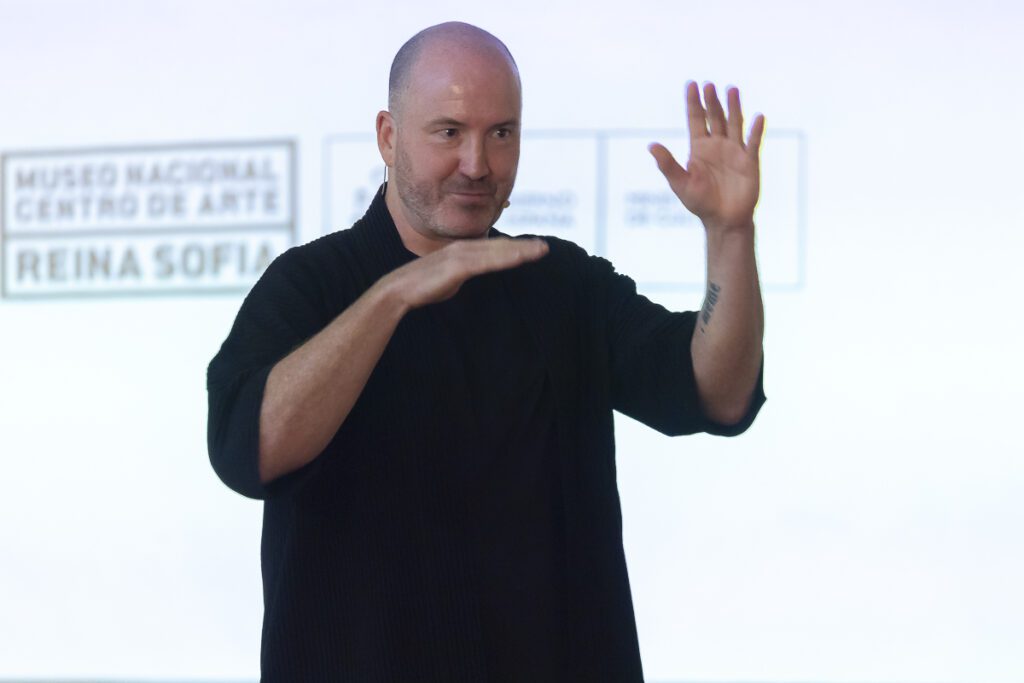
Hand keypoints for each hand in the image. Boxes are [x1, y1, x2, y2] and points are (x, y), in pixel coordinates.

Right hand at [382, 237, 548, 309]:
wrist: (399, 290)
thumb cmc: (423, 287)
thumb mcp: (450, 279)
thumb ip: (464, 274)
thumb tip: (473, 274)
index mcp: (463, 251)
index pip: (494, 249)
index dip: (514, 248)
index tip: (533, 249)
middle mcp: (464, 249)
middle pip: (500, 246)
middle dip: (523, 246)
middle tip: (545, 247)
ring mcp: (460, 255)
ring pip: (497, 251)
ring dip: (520, 250)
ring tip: (541, 250)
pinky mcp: (457, 266)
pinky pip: (486, 262)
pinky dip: (505, 258)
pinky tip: (520, 258)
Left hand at [649, 81, 764, 232]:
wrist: (723, 221)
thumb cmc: (700, 203)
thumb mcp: (680, 183)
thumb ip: (667, 164)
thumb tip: (651, 145)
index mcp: (699, 148)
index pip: (696, 119)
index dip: (693, 103)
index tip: (691, 84)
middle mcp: (717, 145)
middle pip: (715, 117)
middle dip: (712, 101)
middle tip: (708, 85)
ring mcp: (735, 151)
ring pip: (735, 123)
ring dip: (733, 107)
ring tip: (731, 89)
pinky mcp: (750, 161)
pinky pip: (753, 143)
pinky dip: (756, 130)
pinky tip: (758, 117)